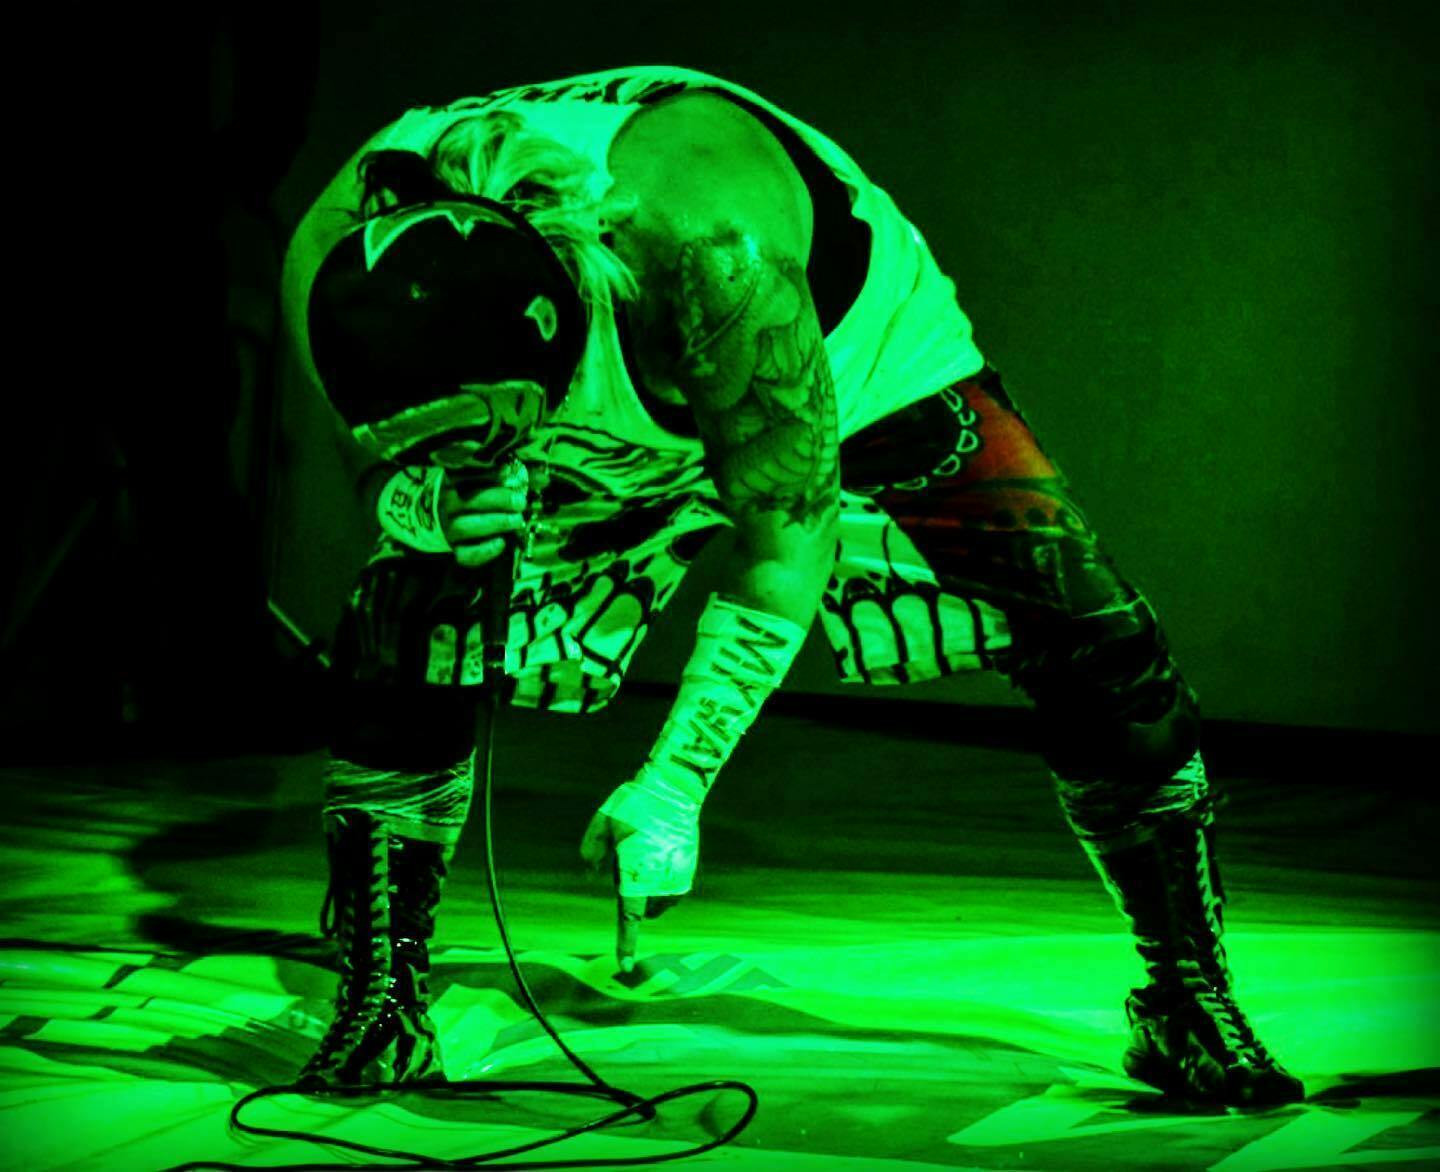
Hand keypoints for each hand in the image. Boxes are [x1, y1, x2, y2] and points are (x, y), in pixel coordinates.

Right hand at [438, 474, 528, 566]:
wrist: (448, 521)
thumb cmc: (475, 496)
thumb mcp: (489, 482)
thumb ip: (515, 479)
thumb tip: (544, 478)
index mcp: (454, 482)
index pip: (467, 474)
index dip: (488, 473)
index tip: (508, 472)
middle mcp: (448, 504)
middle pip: (469, 500)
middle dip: (498, 500)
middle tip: (520, 502)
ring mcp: (450, 528)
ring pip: (467, 526)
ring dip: (496, 523)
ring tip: (518, 521)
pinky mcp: (457, 550)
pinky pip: (467, 553)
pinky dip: (485, 550)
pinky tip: (502, 543)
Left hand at [579, 792, 693, 973]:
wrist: (674, 790)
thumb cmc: (634, 806)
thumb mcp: (602, 823)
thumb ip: (591, 850)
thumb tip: (591, 872)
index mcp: (635, 875)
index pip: (628, 919)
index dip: (626, 944)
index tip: (625, 966)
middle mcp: (659, 882)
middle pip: (643, 909)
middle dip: (634, 899)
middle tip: (628, 860)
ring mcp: (677, 876)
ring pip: (661, 902)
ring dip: (650, 893)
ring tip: (645, 856)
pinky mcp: (689, 868)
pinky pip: (674, 888)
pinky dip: (664, 881)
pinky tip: (659, 854)